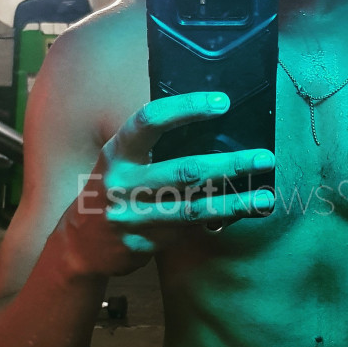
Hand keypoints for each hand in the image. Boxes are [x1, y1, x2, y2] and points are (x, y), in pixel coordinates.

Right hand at [64, 91, 274, 276]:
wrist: (80, 244)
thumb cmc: (113, 190)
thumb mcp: (121, 162)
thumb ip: (154, 146)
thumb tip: (211, 123)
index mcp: (117, 152)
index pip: (151, 120)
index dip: (187, 107)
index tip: (223, 102)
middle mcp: (121, 183)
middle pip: (184, 170)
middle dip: (230, 165)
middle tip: (265, 157)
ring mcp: (132, 217)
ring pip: (193, 208)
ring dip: (235, 202)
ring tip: (267, 198)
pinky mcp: (144, 244)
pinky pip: (189, 230)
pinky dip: (219, 221)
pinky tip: (244, 214)